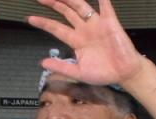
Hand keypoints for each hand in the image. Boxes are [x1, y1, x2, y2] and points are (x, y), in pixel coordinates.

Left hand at [29, 0, 145, 86]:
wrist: (125, 74)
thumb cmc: (104, 73)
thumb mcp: (79, 72)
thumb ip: (61, 66)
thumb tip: (43, 63)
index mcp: (77, 41)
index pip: (56, 28)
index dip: (43, 23)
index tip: (30, 19)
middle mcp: (84, 29)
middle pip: (66, 12)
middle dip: (53, 3)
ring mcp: (96, 24)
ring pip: (80, 5)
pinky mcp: (110, 22)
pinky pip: (105, 5)